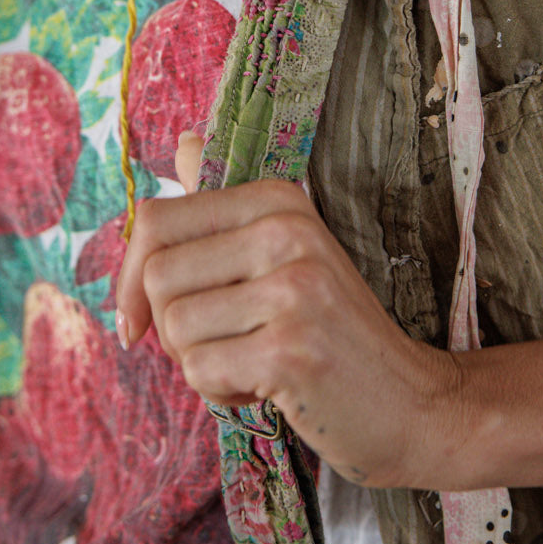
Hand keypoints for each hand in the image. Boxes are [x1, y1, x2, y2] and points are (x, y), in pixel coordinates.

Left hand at [116, 133, 456, 488]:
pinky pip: (199, 371)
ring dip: (199, 363)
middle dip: (171, 328)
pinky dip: (219, 392)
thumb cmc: (332, 330)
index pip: (156, 221)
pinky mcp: (291, 351)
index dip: (131, 276)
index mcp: (277, 198)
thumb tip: (181, 143)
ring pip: (174, 328)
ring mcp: (293, 289)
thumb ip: (224, 205)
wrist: (411, 401)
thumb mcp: (284, 252)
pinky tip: (265, 388)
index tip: (139, 318)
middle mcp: (287, 232)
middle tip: (226, 343)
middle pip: (157, 277)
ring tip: (253, 362)